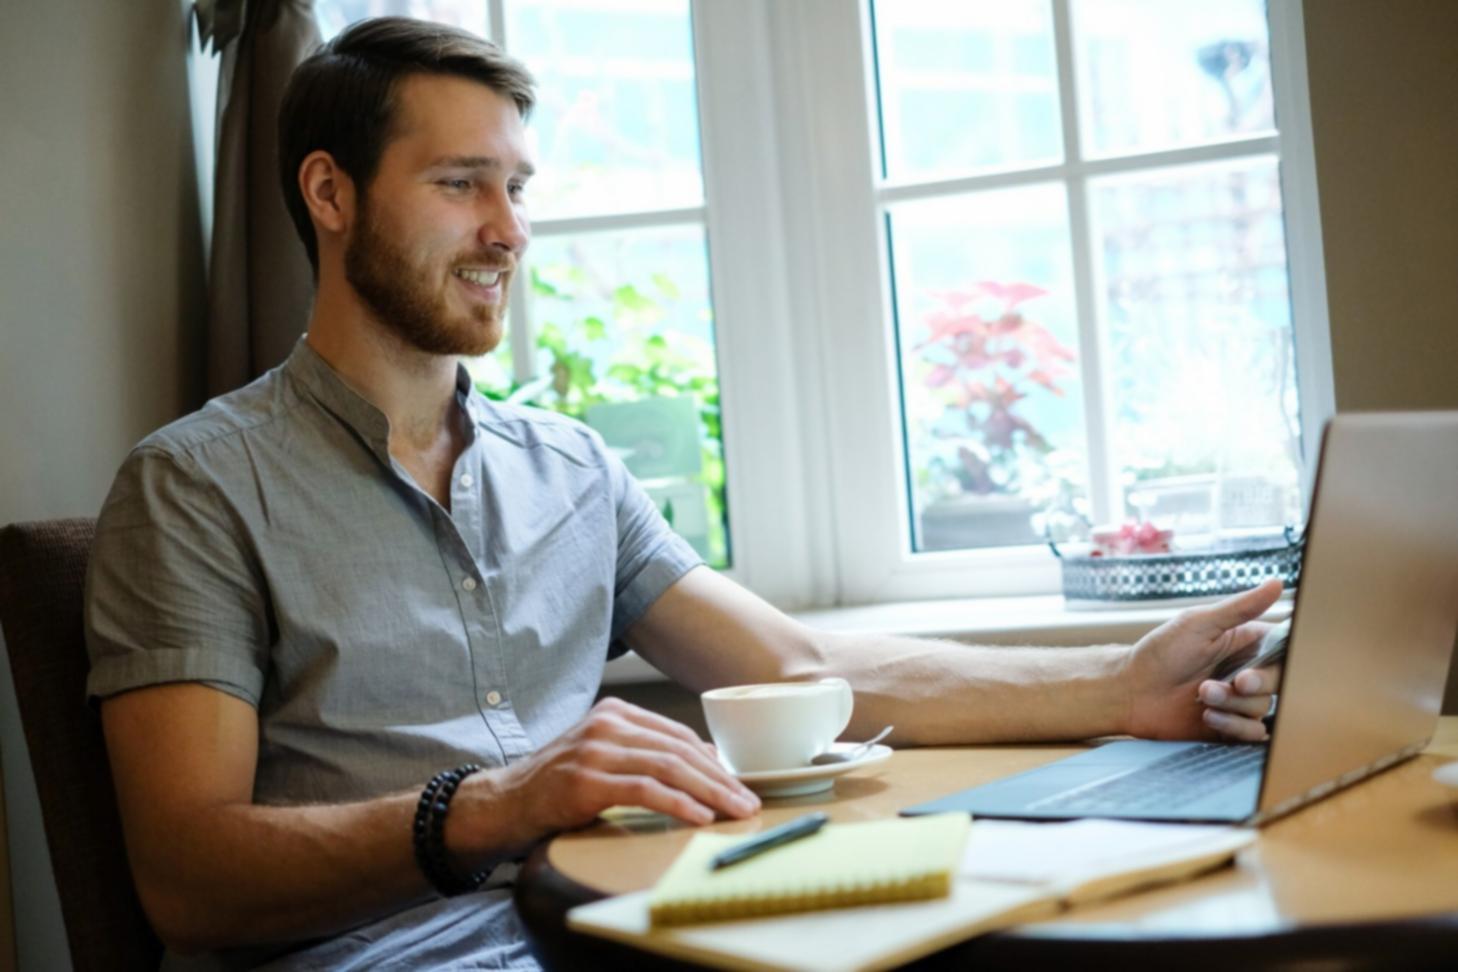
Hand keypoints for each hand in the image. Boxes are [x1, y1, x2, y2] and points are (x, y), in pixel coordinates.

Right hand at [466, 697, 759, 856]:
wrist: (506, 801)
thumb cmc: (560, 784)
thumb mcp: (605, 757)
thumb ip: (648, 753)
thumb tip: (707, 762)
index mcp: (615, 714)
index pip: (678, 735)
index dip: (714, 762)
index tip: (741, 785)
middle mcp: (607, 725)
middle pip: (679, 751)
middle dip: (720, 779)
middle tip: (748, 802)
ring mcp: (595, 751)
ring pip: (668, 768)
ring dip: (709, 793)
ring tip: (735, 811)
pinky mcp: (587, 780)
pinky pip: (644, 791)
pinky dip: (678, 804)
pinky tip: (699, 816)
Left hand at [1121, 579, 1283, 741]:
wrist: (1130, 691)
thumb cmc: (1159, 652)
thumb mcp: (1198, 623)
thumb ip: (1240, 608)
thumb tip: (1277, 583)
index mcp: (1244, 643)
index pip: (1283, 649)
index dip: (1282, 658)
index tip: (1266, 660)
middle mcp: (1245, 671)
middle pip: (1279, 682)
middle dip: (1259, 683)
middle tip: (1236, 682)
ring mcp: (1237, 701)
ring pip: (1262, 708)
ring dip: (1234, 704)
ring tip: (1202, 695)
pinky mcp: (1228, 726)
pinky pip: (1252, 734)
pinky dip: (1233, 726)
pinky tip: (1208, 716)